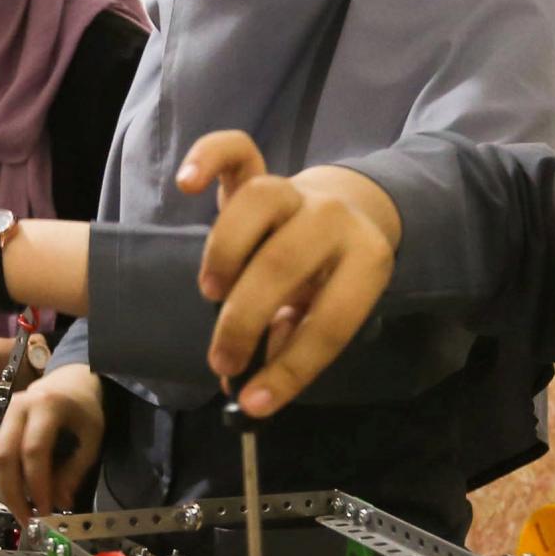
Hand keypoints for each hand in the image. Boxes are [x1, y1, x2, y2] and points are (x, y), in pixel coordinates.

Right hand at [0, 362, 105, 516]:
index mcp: (46, 405)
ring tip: (23, 510)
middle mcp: (17, 406)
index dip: (37, 484)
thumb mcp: (92, 438)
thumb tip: (59, 503)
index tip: (45, 511)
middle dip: (12, 493)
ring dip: (5, 488)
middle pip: (4, 456)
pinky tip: (17, 491)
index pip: (34, 451)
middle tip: (26, 519)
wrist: (69, 379)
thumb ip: (75, 470)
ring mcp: (2, 412)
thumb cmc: (84, 409)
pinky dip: (2, 475)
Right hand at [180, 131, 402, 417]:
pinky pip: (236, 152)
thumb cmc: (330, 279)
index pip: (331, 322)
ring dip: (227, 252)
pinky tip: (186, 185)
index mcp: (368, 262)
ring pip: (259, 202)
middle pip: (285, 263)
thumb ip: (292, 346)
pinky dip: (208, 158)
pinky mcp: (260, 171)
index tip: (253, 403)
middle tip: (222, 360)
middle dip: (245, 321)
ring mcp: (296, 191)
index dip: (291, 369)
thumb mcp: (327, 314)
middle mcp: (334, 219)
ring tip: (212, 293)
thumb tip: (250, 394)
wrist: (347, 211)